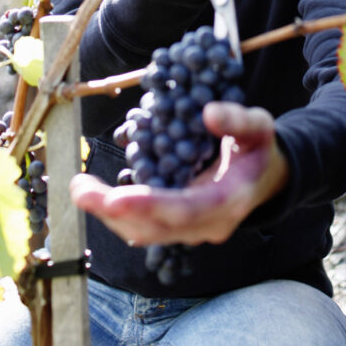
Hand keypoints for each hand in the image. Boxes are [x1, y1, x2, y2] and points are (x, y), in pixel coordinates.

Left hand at [70, 102, 288, 246]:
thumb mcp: (260, 126)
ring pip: (145, 233)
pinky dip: (119, 215)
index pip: (186, 210)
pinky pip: (145, 229)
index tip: (116, 199)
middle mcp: (208, 225)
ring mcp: (193, 231)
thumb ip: (238, 120)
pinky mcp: (180, 228)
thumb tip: (208, 112)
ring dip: (109, 214)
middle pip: (156, 228)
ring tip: (79, 188)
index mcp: (229, 200)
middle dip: (114, 211)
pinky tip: (96, 197)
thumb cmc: (260, 148)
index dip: (150, 206)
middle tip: (79, 189)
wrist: (267, 177)